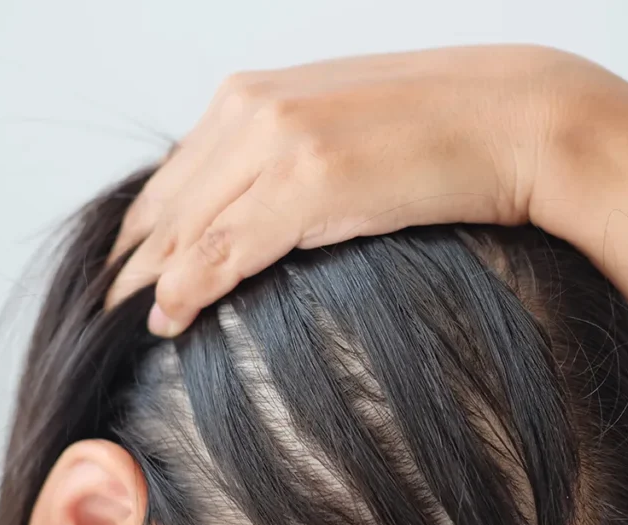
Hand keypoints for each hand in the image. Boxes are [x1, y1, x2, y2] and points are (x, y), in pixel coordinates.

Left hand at [106, 45, 590, 335]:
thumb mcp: (339, 133)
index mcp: (254, 95)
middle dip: (133, 264)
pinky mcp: (309, 180)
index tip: (128, 278)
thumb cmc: (435, 133)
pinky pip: (224, 248)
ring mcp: (279, 141)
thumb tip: (251, 212)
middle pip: (163, 205)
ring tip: (128, 325)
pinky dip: (188, 288)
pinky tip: (168, 320)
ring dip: (149, 283)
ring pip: (182, 229)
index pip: (171, 177)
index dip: (142, 235)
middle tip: (110, 313)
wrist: (517, 119)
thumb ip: (283, 158)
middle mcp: (252, 108)